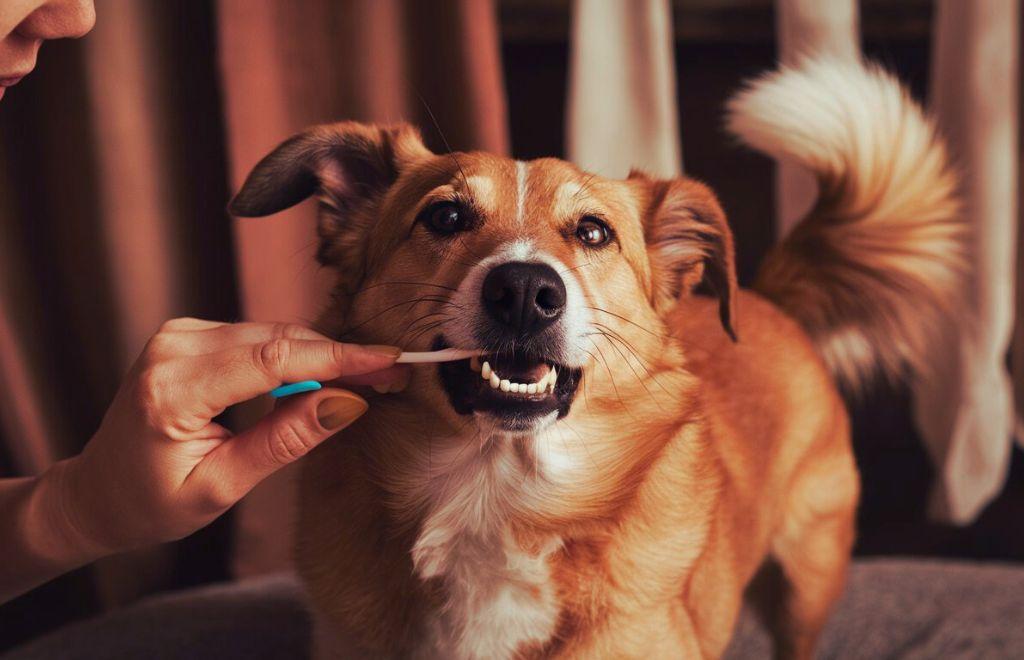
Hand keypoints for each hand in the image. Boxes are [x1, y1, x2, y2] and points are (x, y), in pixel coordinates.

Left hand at [49, 318, 406, 556]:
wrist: (98, 490)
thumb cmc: (150, 502)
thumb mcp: (220, 486)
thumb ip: (283, 441)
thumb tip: (346, 403)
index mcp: (174, 390)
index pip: (274, 360)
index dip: (339, 358)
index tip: (388, 361)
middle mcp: (174, 347)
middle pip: (280, 339)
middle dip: (342, 356)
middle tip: (392, 376)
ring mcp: (179, 334)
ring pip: (275, 333)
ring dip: (324, 355)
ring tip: (367, 380)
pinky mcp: (190, 334)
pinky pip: (259, 336)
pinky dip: (297, 355)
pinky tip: (325, 376)